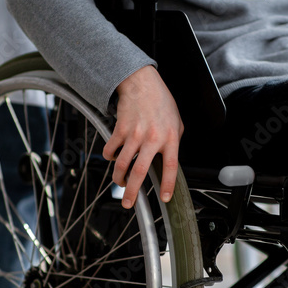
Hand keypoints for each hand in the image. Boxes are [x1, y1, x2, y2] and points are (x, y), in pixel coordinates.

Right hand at [102, 65, 183, 208]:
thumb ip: (174, 142)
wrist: (142, 83)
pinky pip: (111, 150)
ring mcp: (134, 134)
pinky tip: (114, 157)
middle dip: (132, 191)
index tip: (164, 198)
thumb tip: (169, 161)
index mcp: (170, 138)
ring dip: (118, 178)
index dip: (167, 184)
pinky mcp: (120, 129)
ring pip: (122, 164)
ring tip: (120, 183)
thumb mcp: (176, 122)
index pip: (170, 166)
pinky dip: (110, 157)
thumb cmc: (160, 102)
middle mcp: (152, 138)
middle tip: (128, 203)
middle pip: (140, 171)